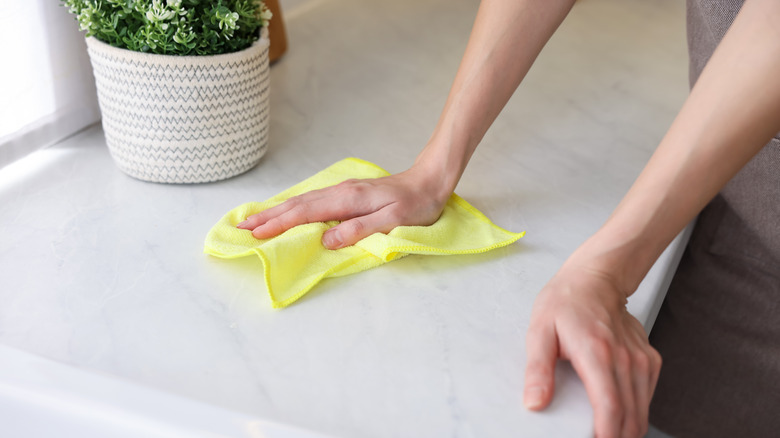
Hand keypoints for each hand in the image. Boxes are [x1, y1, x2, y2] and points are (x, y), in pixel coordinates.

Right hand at [236, 165, 449, 248]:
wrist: (429, 182)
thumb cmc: (416, 205)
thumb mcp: (393, 221)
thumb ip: (360, 229)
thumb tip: (327, 240)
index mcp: (348, 200)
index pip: (304, 213)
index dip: (278, 224)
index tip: (255, 234)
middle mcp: (340, 192)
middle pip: (296, 205)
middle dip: (267, 217)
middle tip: (241, 228)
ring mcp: (342, 191)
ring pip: (302, 202)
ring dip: (276, 211)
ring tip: (254, 220)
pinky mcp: (346, 194)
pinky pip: (311, 201)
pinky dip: (292, 207)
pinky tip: (286, 211)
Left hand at [523, 263, 661, 437]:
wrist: (595, 278)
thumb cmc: (566, 302)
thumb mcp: (539, 331)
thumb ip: (537, 369)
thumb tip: (535, 402)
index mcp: (597, 353)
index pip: (610, 409)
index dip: (606, 436)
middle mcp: (626, 360)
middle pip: (631, 418)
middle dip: (616, 437)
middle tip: (593, 437)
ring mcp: (642, 361)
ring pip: (642, 412)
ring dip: (626, 429)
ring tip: (602, 431)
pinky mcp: (651, 361)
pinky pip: (647, 398)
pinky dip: (634, 412)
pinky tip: (615, 411)